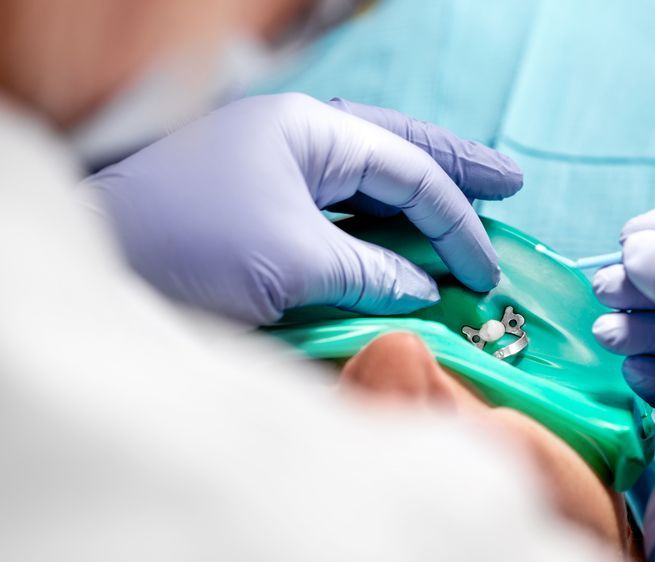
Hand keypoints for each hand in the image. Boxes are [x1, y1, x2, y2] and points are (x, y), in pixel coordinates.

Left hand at [85, 94, 521, 323]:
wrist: (97, 263)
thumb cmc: (188, 250)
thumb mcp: (293, 263)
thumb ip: (372, 273)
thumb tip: (425, 290)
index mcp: (309, 132)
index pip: (407, 172)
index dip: (456, 224)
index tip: (487, 274)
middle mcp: (296, 139)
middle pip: (396, 148)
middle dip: (456, 167)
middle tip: (510, 183)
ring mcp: (275, 168)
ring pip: (367, 174)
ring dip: (420, 191)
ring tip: (474, 195)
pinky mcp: (258, 207)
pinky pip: (338, 205)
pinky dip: (379, 220)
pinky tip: (402, 229)